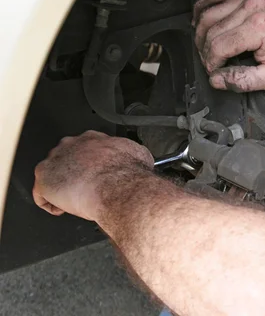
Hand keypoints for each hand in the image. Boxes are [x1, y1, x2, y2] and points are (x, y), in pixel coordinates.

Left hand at [33, 131, 153, 220]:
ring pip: (52, 174)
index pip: (84, 148)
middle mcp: (72, 145)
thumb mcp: (139, 155)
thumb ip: (131, 154)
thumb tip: (139, 160)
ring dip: (61, 187)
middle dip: (72, 172)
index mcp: (92, 139)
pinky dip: (51, 204)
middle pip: (65, 158)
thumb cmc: (128, 173)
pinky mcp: (44, 179)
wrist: (118, 187)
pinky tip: (63, 209)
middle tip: (84, 187)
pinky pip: (41, 195)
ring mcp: (55, 160)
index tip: (95, 173)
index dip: (89, 163)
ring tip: (73, 200)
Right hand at [193, 0, 264, 91]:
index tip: (215, 72)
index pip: (218, 46)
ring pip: (207, 13)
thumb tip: (216, 80)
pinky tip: (199, 22)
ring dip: (200, 33)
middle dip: (204, 50)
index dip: (212, 63)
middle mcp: (251, 8)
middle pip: (209, 30)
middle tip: (211, 64)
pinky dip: (202, 9)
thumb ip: (244, 81)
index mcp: (259, 28)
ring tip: (206, 49)